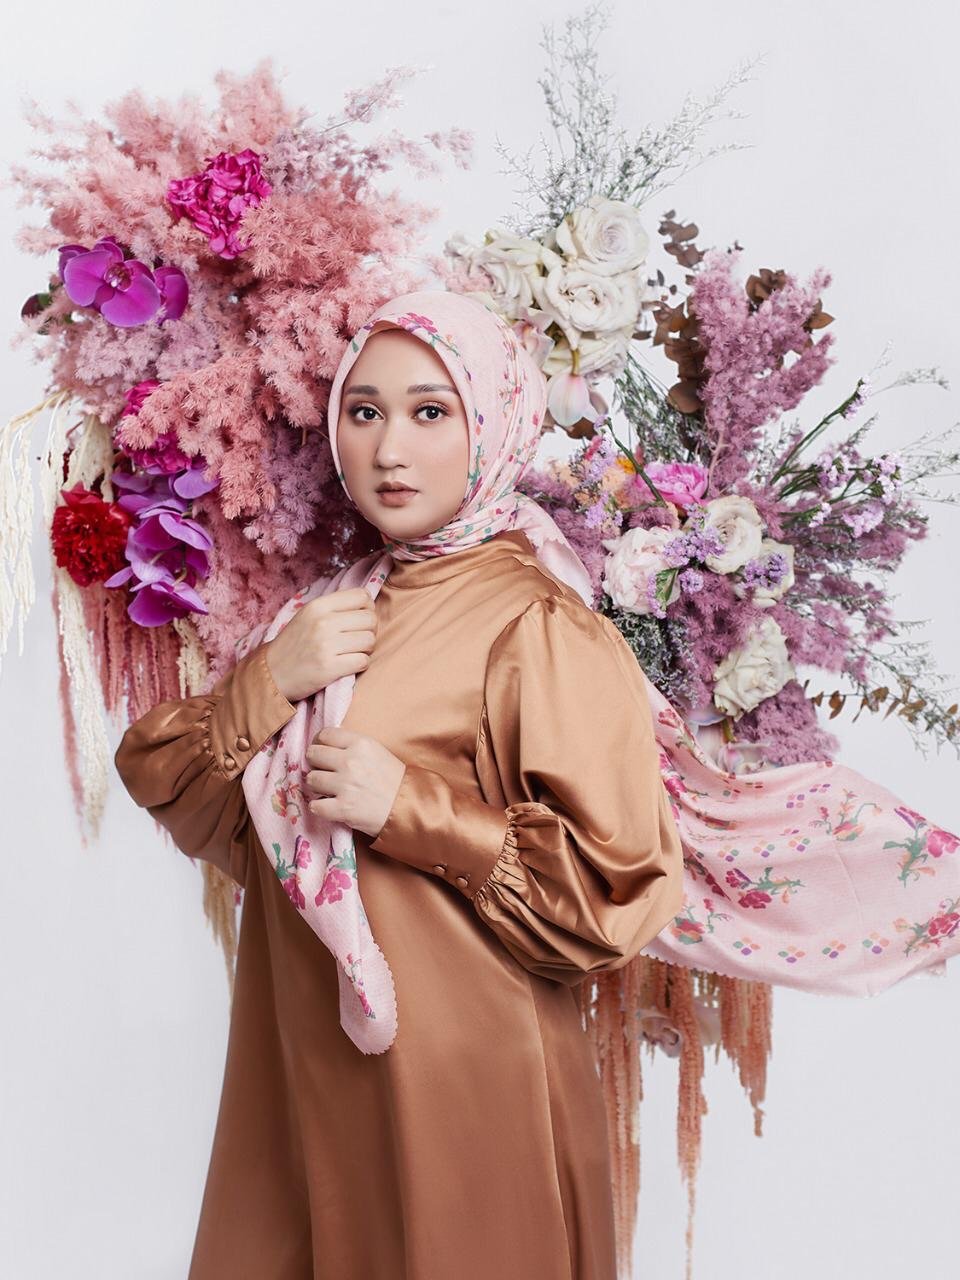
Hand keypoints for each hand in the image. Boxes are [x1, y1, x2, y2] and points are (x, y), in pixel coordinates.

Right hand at [264, 587, 376, 702]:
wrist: (272, 673)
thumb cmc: (294, 644)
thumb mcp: (308, 616)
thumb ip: (334, 607)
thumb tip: (367, 602)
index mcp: (318, 606)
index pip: (362, 596)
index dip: (368, 608)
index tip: (360, 620)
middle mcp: (323, 622)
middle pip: (370, 619)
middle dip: (369, 631)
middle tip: (356, 640)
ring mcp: (326, 645)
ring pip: (370, 641)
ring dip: (366, 649)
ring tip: (351, 652)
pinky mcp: (330, 667)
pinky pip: (364, 661)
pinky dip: (360, 664)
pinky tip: (348, 664)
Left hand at [303, 727, 405, 838]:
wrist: (408, 807)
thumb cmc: (393, 779)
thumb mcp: (377, 751)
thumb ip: (352, 746)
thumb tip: (325, 744)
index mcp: (360, 744)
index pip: (325, 735)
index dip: (318, 743)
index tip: (320, 751)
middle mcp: (350, 762)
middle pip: (313, 754)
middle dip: (315, 763)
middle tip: (322, 771)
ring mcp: (345, 786)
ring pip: (311, 779)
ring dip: (316, 785)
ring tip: (327, 789)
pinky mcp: (343, 808)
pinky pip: (315, 805)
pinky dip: (318, 807)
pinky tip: (327, 805)